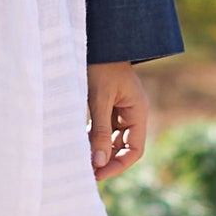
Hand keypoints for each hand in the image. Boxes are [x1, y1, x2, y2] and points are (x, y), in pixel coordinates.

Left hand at [87, 61, 147, 181]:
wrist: (98, 40)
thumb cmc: (101, 65)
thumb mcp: (99, 98)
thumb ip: (100, 130)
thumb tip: (98, 162)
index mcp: (138, 111)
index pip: (135, 150)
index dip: (118, 165)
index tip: (98, 175)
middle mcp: (131, 113)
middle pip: (122, 147)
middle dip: (106, 161)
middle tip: (84, 172)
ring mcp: (119, 110)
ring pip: (110, 140)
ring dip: (97, 150)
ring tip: (78, 160)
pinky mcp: (106, 106)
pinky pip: (101, 129)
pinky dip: (91, 138)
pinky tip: (77, 143)